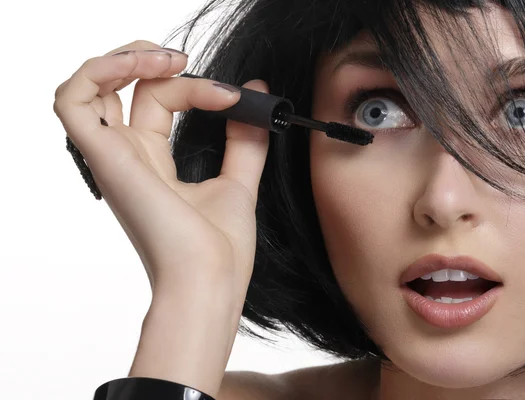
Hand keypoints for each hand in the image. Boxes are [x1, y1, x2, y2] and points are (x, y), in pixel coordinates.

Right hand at [53, 40, 268, 304]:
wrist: (211, 279)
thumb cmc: (220, 249)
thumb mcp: (239, 182)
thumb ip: (245, 140)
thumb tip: (256, 94)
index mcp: (154, 163)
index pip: (159, 101)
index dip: (194, 86)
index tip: (236, 96)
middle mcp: (128, 157)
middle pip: (130, 88)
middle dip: (159, 62)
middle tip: (191, 65)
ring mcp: (113, 157)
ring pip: (93, 86)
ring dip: (128, 59)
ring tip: (170, 60)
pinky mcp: (105, 159)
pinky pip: (72, 101)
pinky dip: (98, 72)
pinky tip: (144, 66)